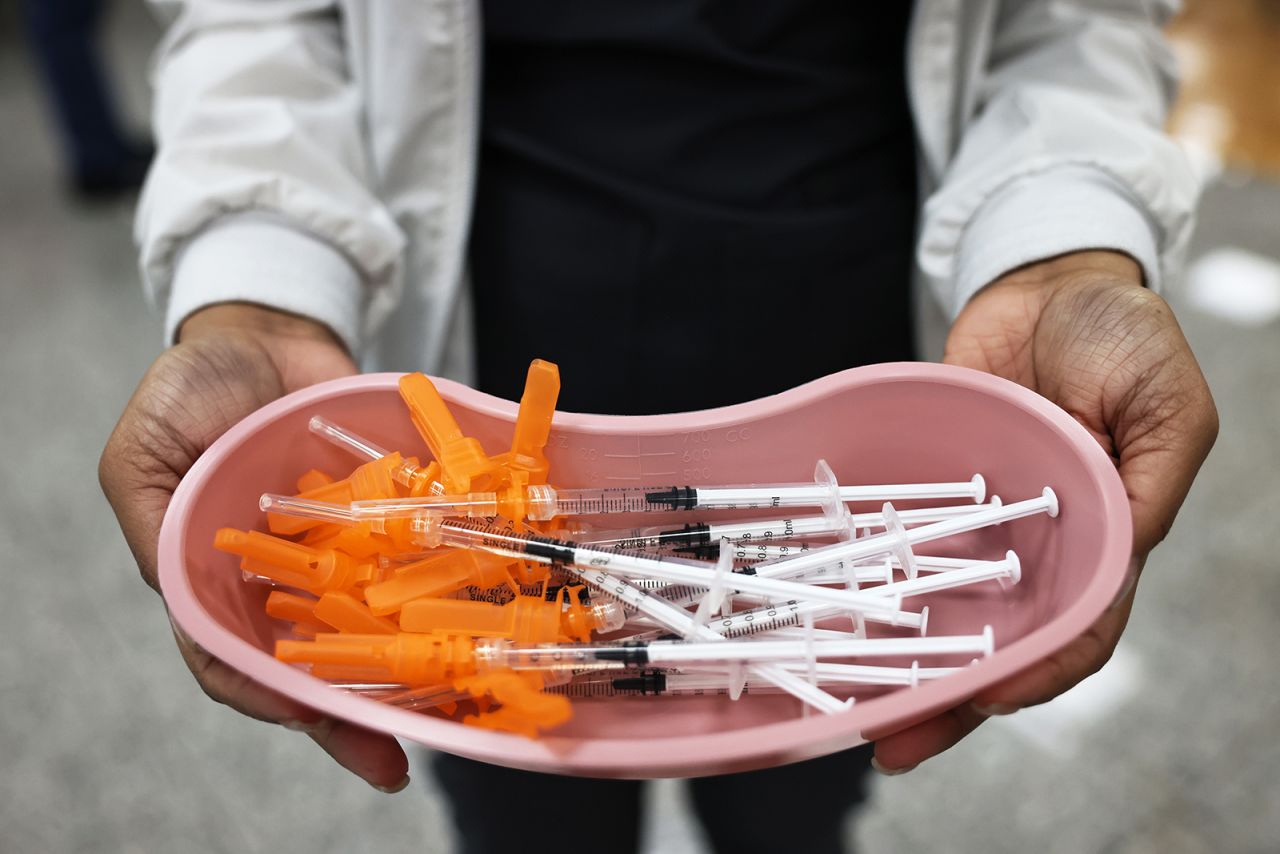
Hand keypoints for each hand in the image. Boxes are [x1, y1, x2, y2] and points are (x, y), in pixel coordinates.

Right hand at [100, 303, 409, 791]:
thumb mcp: (145, 453)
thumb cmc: (190, 387)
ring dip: (405, 665)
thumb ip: (159, 521)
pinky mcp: (385, 520)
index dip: (268, 696)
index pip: (233, 660)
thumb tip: (181, 592)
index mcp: (213, 580)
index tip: (311, 717)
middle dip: (350, 711)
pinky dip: (440, 587)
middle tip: (393, 758)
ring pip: (371, 624)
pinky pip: (413, 560)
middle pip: (312, 663)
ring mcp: (338, 553)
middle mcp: (280, 580)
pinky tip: (476, 614)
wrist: (266, 330)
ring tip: (446, 708)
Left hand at [871, 251, 1217, 772]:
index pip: (1076, 630)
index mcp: (1106, 541)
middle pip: (996, 643)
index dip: (1036, 672)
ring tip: (851, 710)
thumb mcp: (1163, 405)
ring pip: (940, 610)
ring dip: (900, 661)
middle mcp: (1038, 549)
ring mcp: (980, 526)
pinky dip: (871, 587)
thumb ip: (1145, 482)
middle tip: (891, 742)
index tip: (986, 699)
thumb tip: (1124, 553)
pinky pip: (899, 547)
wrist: (1045, 283)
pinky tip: (832, 620)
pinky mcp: (931, 494)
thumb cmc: (1121, 336)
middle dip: (949, 699)